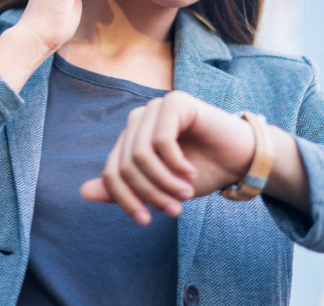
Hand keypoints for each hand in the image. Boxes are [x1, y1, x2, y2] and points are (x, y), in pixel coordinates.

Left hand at [80, 91, 255, 224]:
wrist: (241, 160)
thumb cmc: (201, 172)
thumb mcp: (160, 188)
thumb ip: (125, 188)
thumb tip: (83, 192)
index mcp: (131, 138)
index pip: (111, 171)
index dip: (125, 199)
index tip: (145, 221)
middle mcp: (139, 119)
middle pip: (126, 165)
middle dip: (149, 193)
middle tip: (174, 210)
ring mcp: (156, 108)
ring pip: (141, 154)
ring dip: (163, 182)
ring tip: (185, 195)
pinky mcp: (175, 102)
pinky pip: (161, 140)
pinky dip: (175, 163)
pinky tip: (191, 172)